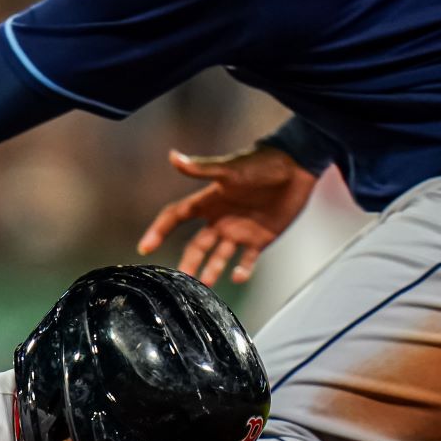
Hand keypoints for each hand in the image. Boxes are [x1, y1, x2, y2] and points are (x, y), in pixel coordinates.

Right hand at [136, 145, 318, 286]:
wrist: (296, 168)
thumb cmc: (261, 165)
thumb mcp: (229, 169)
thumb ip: (201, 168)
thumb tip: (173, 157)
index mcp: (208, 201)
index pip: (176, 217)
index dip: (159, 230)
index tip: (144, 248)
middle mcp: (220, 219)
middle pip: (196, 245)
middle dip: (188, 262)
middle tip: (179, 279)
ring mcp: (239, 230)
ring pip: (218, 256)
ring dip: (211, 270)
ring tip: (206, 284)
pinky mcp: (260, 239)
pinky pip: (247, 260)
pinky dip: (242, 271)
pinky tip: (238, 278)